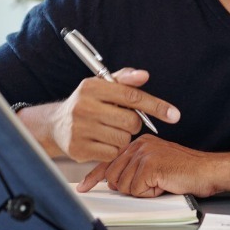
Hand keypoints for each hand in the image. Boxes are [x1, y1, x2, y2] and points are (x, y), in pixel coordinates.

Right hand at [50, 68, 180, 162]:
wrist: (55, 124)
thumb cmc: (86, 103)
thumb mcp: (102, 85)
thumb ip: (125, 79)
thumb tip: (144, 75)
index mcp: (92, 87)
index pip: (132, 96)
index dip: (156, 106)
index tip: (174, 115)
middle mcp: (85, 106)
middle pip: (131, 121)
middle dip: (133, 123)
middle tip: (122, 120)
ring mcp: (80, 129)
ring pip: (123, 139)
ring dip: (122, 137)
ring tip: (109, 130)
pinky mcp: (79, 149)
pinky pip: (112, 154)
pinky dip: (113, 150)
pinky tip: (102, 142)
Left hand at [78, 135, 229, 197]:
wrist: (206, 170)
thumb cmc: (184, 170)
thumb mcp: (154, 165)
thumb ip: (134, 168)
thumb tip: (115, 181)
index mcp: (139, 143)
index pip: (110, 160)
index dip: (95, 175)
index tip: (84, 185)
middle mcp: (139, 144)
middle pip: (113, 175)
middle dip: (128, 187)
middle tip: (150, 184)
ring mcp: (144, 153)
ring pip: (124, 185)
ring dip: (141, 191)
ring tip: (159, 182)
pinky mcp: (150, 164)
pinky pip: (136, 189)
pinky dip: (149, 193)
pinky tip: (162, 184)